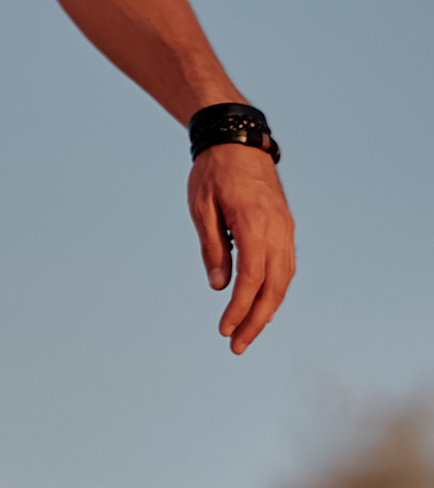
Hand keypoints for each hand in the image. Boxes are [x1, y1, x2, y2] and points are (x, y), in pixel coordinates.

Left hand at [188, 142, 293, 355]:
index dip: (239, 308)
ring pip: (284, 277)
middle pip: (274, 285)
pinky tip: (261, 306)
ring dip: (267, 309)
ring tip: (247, 334)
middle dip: (256, 319)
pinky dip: (275, 289)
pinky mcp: (285, 226)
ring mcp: (285, 227)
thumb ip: (213, 248)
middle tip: (237, 347)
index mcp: (255, 223)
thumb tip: (219, 287)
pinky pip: (285, 265)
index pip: (251, 277)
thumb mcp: (202, 209)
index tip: (225, 330)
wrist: (238, 141)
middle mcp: (277, 228)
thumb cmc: (213, 173)